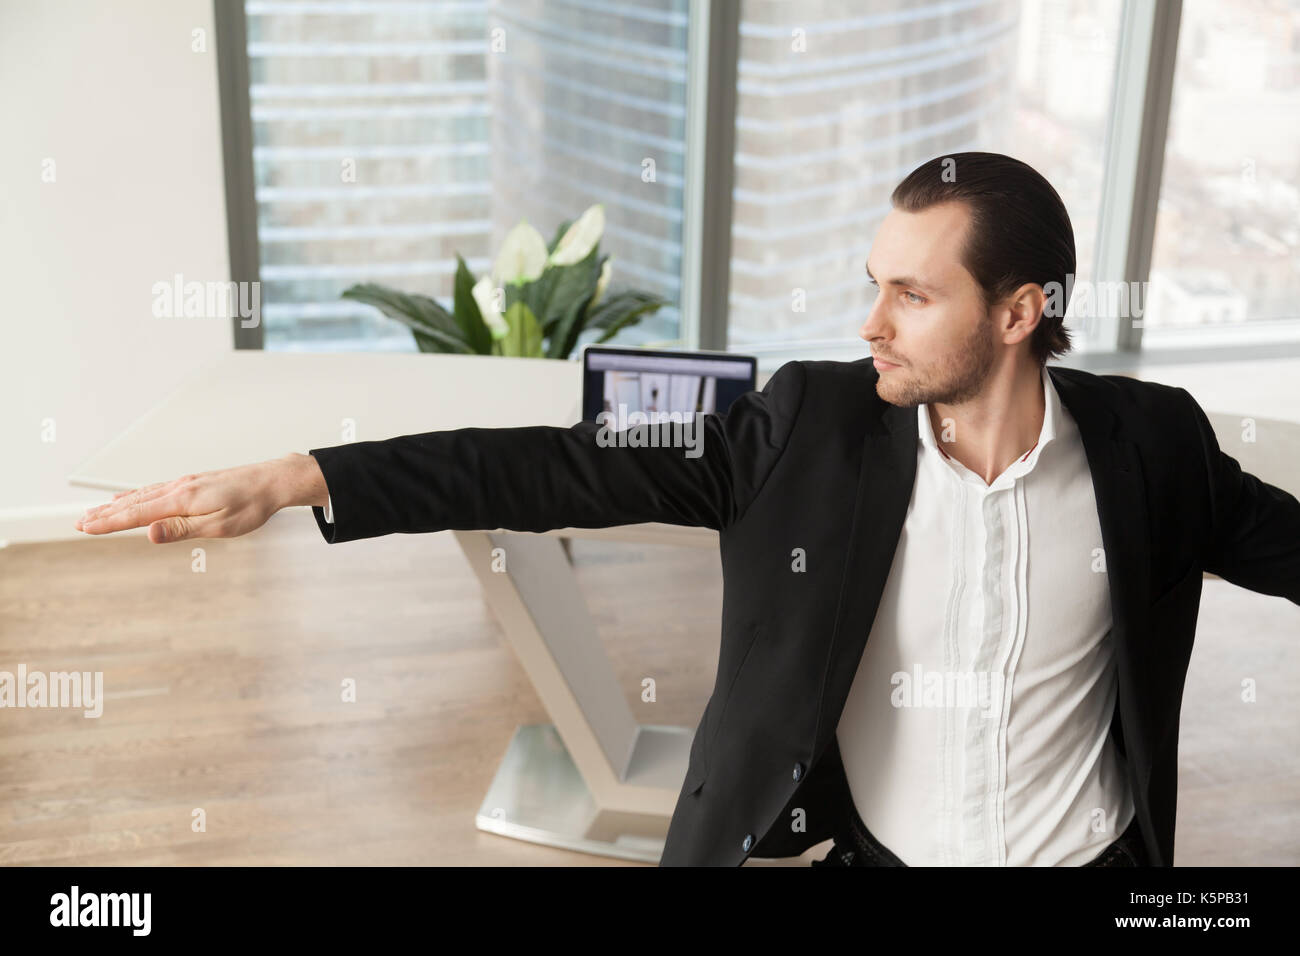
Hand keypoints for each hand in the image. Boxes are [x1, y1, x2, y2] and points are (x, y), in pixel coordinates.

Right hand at [74, 453, 327, 543]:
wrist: (272, 481)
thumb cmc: (251, 506)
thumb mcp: (219, 526)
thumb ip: (181, 529)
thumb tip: (148, 533)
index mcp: (182, 500)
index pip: (137, 515)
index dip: (109, 523)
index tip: (85, 528)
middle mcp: (179, 487)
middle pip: (133, 503)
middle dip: (105, 515)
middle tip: (79, 523)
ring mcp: (185, 483)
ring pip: (142, 495)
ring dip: (117, 505)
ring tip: (97, 512)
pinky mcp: (193, 482)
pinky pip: (156, 489)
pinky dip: (136, 495)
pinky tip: (132, 497)